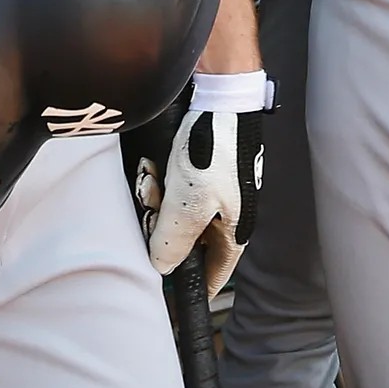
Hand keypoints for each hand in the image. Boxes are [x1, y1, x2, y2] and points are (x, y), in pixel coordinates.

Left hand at [138, 103, 264, 298]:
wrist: (218, 91)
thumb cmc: (214, 143)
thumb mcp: (188, 202)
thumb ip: (174, 240)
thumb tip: (162, 266)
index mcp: (234, 228)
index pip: (215, 272)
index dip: (192, 285)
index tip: (171, 296)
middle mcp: (224, 210)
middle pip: (184, 238)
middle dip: (162, 222)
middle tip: (155, 202)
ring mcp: (209, 187)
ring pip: (172, 210)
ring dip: (156, 194)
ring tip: (154, 175)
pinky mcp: (194, 166)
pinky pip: (168, 183)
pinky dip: (157, 174)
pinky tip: (153, 162)